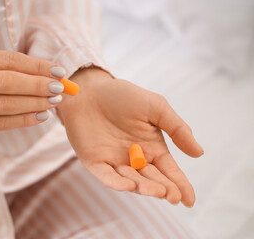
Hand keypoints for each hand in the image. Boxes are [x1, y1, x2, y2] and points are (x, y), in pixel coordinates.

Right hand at [0, 48, 65, 150]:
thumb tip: (49, 75)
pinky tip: (41, 116)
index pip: (8, 60)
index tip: (60, 72)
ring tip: (55, 102)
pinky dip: (25, 119)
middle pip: (8, 81)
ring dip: (36, 103)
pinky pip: (1, 123)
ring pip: (6, 104)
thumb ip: (6, 71)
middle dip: (40, 85)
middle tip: (61, 88)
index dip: (37, 66)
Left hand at [58, 68, 203, 206]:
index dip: (180, 185)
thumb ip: (177, 129)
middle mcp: (135, 158)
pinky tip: (128, 185)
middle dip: (163, 189)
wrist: (89, 90)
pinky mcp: (95, 162)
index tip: (190, 200)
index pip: (169, 171)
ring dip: (143, 187)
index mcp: (152, 147)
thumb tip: (199, 153)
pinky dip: (116, 182)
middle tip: (172, 196)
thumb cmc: (122, 96)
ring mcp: (115, 161)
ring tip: (157, 191)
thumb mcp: (156, 107)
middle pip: (152, 179)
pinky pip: (107, 176)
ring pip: (131, 180)